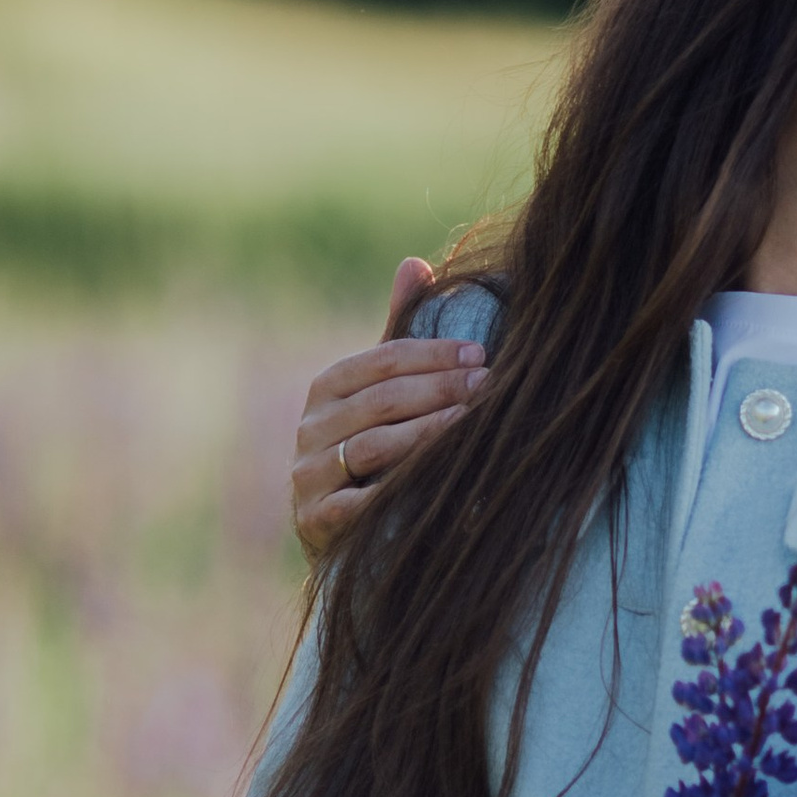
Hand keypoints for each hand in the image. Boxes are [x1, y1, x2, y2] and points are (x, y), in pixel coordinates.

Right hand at [292, 261, 483, 557]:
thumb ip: (398, 334)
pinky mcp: (314, 521)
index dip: (432, 355)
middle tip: (489, 385)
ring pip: (370, 447)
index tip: (481, 356)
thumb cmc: (374, 449)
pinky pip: (357, 504)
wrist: (342, 533)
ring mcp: (308, 476)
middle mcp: (310, 428)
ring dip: (426, 433)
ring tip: (472, 423)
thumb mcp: (383, 391)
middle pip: (379, 401)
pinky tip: (440, 481)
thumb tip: (415, 263)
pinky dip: (397, 491)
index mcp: (328, 388)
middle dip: (438, 390)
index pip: (381, 361)